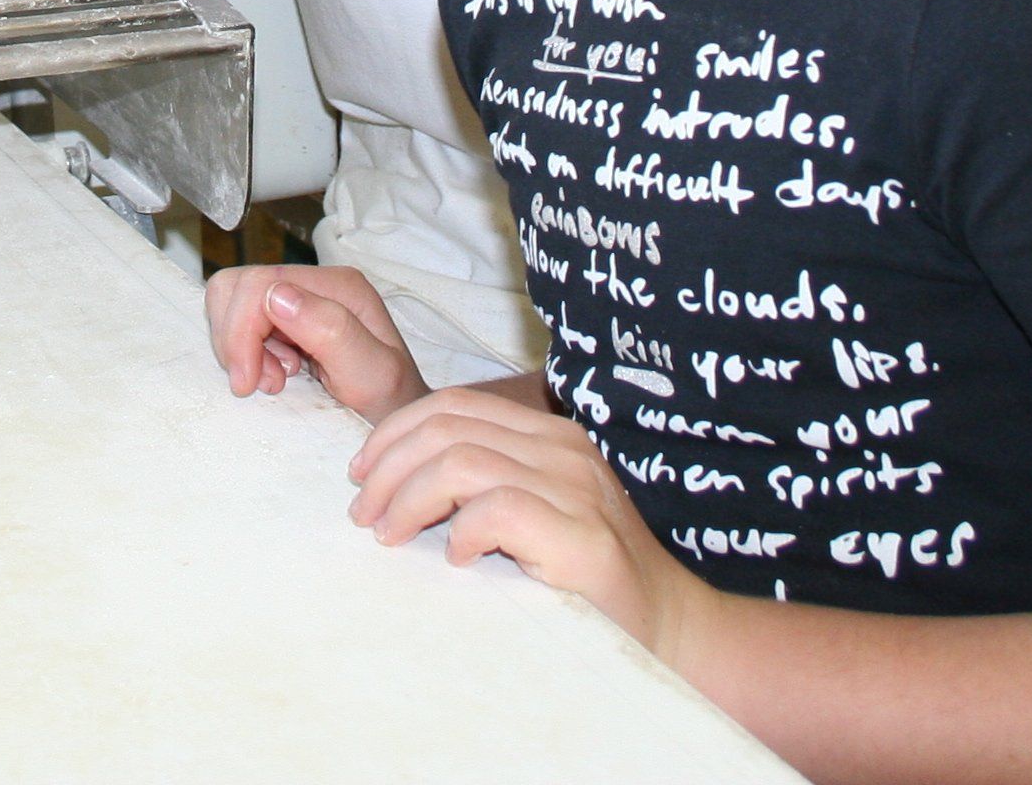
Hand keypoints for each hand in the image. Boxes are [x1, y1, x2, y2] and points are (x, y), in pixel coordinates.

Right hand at [203, 264, 431, 422]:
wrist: (397, 422)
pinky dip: (245, 351)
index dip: (241, 332)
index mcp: (339, 286)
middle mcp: (316, 283)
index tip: (249, 382)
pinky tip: (276, 373)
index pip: (261, 283)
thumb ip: (332, 331)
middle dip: (237, 339)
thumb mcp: (374, 376)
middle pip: (239, 286)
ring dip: (240, 346)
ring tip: (275, 378)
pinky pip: (240, 321)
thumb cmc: (392, 403)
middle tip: (264, 381)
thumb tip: (278, 296)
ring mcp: (299, 299)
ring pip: (232, 301)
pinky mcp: (285, 318)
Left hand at [349, 386, 706, 661]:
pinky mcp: (583, 536)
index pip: (453, 404)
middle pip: (446, 425)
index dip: (394, 432)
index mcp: (546, 435)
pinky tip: (458, 560)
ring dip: (410, 499)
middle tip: (365, 515)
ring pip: (461, 461)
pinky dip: (463, 532)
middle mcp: (562, 449)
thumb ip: (479, 487)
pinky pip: (498, 509)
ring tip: (392, 536)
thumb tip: (388, 483)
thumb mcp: (529, 514)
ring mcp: (576, 489)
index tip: (362, 474)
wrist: (669, 627)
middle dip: (388, 467)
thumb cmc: (582, 579)